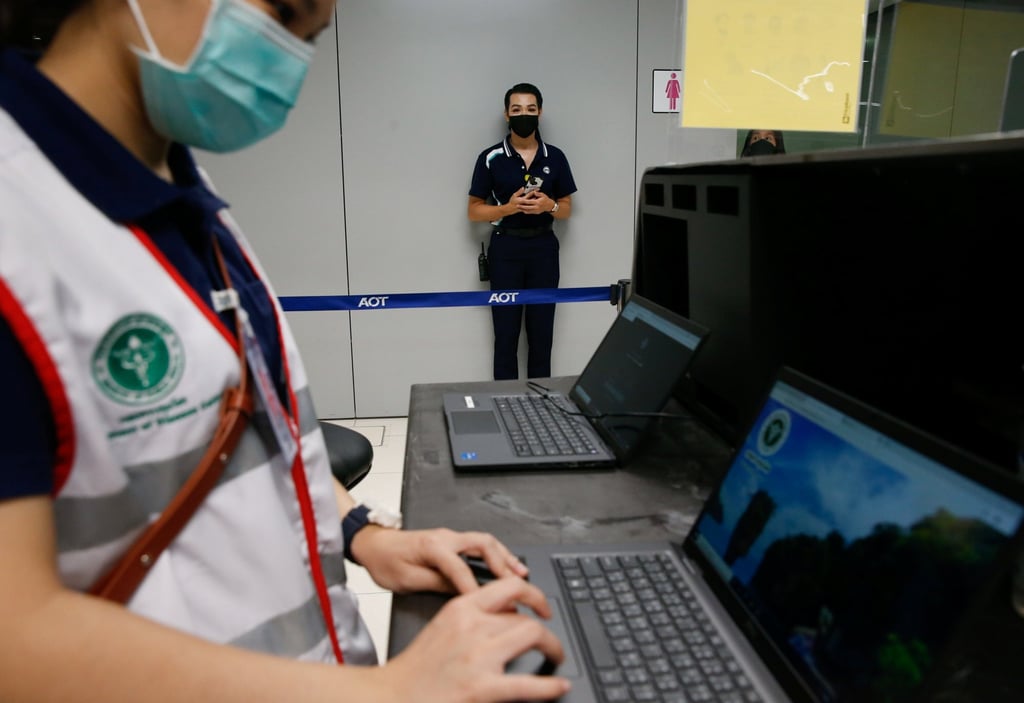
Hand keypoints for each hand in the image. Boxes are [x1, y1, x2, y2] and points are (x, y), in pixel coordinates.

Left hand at [351, 526, 528, 593]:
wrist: (373, 544)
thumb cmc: (385, 561)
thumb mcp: (406, 580)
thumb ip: (435, 585)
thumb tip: (460, 593)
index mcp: (432, 546)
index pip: (459, 568)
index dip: (473, 587)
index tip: (486, 603)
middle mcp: (445, 537)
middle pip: (482, 544)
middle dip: (503, 563)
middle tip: (518, 583)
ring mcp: (450, 537)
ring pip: (486, 542)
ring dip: (505, 557)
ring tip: (521, 574)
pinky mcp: (452, 541)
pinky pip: (480, 544)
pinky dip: (497, 554)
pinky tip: (506, 565)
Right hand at [382, 576, 571, 701]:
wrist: (393, 695)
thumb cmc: (417, 668)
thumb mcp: (443, 627)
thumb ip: (473, 616)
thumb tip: (506, 615)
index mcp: (461, 609)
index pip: (508, 588)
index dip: (534, 595)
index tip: (543, 607)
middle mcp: (472, 627)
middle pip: (524, 617)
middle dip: (545, 631)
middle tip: (551, 642)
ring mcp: (478, 657)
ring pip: (532, 635)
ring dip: (552, 647)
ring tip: (556, 657)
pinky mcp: (482, 688)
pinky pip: (528, 683)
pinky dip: (550, 684)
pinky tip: (559, 684)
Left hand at [512, 188, 552, 215]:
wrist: (549, 206)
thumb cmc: (546, 199)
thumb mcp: (542, 195)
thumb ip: (537, 193)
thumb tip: (533, 192)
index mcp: (537, 202)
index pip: (529, 202)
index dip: (524, 202)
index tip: (519, 201)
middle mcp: (536, 207)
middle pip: (527, 207)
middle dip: (522, 207)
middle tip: (517, 206)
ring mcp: (536, 211)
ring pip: (528, 211)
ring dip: (523, 210)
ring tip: (519, 208)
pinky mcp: (536, 213)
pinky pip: (530, 212)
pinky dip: (527, 211)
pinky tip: (523, 210)